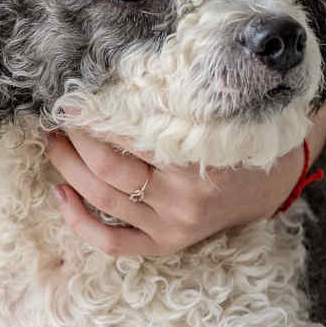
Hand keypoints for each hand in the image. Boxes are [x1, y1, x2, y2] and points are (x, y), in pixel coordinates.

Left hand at [45, 112, 325, 256]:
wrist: (271, 183)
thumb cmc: (240, 139)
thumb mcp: (216, 117)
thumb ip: (175, 106)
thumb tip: (117, 82)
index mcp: (197, 163)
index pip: (128, 139)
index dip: (93, 118)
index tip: (71, 99)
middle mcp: (182, 200)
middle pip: (108, 170)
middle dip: (76, 142)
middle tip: (59, 120)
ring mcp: (173, 227)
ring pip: (103, 200)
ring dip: (69, 170)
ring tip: (54, 144)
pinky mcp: (166, 244)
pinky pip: (113, 243)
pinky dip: (80, 222)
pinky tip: (59, 194)